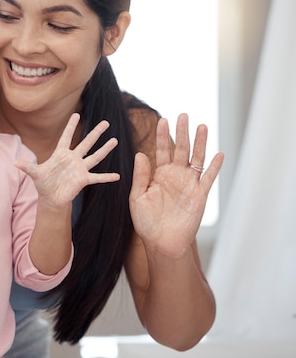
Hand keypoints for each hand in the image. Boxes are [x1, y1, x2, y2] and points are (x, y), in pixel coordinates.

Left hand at [16, 114, 119, 207]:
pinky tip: (118, 176)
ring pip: (94, 156)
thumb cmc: (43, 183)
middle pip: (86, 143)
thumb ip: (27, 167)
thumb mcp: (35, 174)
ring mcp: (80, 169)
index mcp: (60, 154)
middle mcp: (73, 159)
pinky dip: (107, 177)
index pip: (66, 137)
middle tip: (106, 122)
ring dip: (105, 149)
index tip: (77, 114)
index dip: (71, 126)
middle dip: (95, 133)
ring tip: (115, 140)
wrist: (51, 198)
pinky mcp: (84, 180)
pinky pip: (97, 177)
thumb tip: (15, 163)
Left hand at [129, 113, 224, 257]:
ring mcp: (188, 184)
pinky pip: (208, 178)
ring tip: (202, 126)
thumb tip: (140, 153)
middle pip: (181, 149)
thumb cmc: (146, 221)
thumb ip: (141, 176)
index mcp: (159, 175)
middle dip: (182, 132)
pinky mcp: (200, 195)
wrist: (161, 242)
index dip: (163, 136)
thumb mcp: (138, 197)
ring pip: (196, 159)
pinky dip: (214, 167)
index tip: (163, 120)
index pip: (161, 150)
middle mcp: (175, 176)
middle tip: (183, 115)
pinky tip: (218, 154)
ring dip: (200, 143)